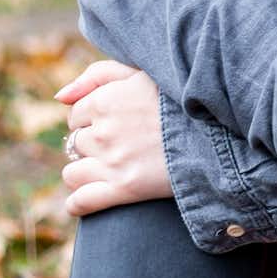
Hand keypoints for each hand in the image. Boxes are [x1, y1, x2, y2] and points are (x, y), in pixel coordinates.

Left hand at [56, 61, 171, 215]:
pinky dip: (78, 204)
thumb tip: (59, 97)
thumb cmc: (181, 101)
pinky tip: (83, 203)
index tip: (114, 124)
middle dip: (92, 145)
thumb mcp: (140, 73)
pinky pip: (81, 202)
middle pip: (75, 143)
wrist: (217, 134)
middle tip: (120, 147)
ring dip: (84, 173)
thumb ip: (96, 75)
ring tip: (108, 172)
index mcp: (105, 100)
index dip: (91, 120)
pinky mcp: (124, 189)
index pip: (76, 115)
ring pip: (73, 173)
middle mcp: (103, 131)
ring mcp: (111, 162)